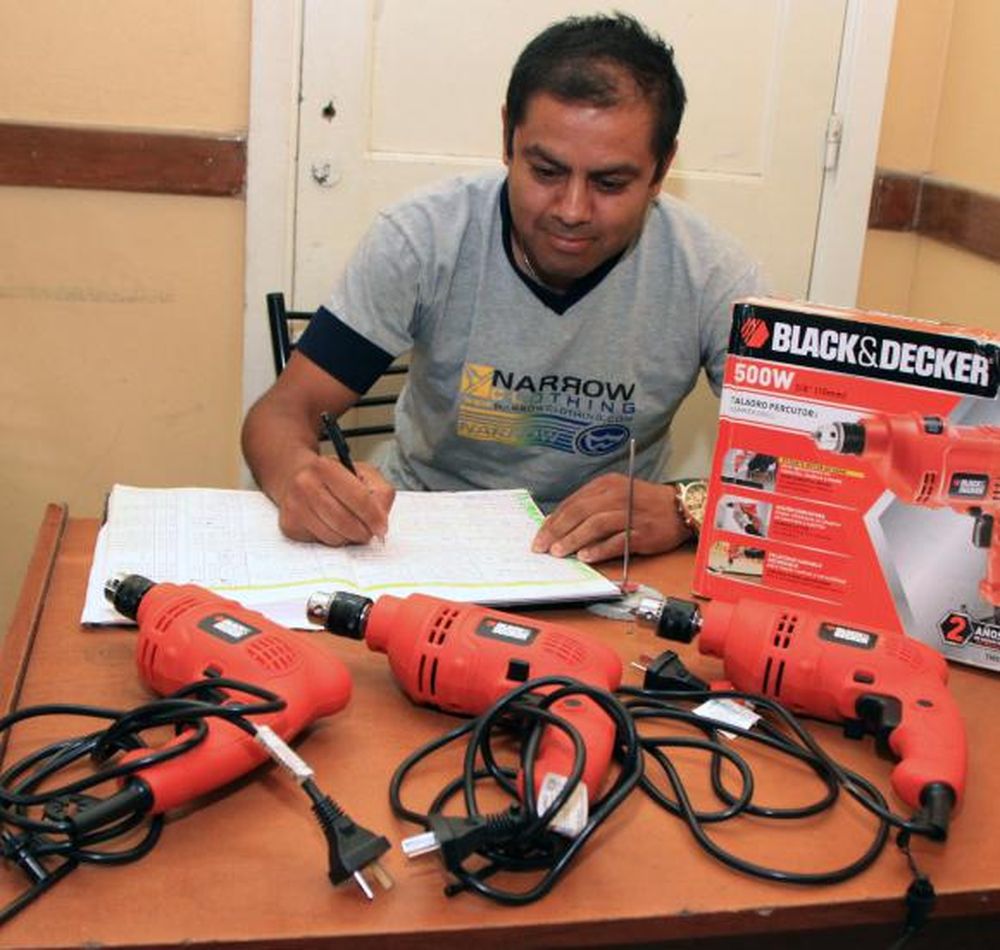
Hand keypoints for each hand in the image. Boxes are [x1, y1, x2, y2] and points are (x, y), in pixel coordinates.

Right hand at [276, 454, 394, 545]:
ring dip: (348, 537)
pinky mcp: (290, 525)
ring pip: (333, 537)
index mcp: (325, 467)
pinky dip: (332, 539)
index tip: (382, 528)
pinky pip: (321, 543)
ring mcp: (294, 506)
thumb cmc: (333, 477)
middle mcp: (305, 485)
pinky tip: (331, 525)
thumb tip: (381, 522)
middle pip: (344, 521)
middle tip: (368, 531)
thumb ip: (379, 493)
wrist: (294, 476)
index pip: (358, 497)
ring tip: (349, 525)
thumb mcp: (362, 473)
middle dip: (363, 532)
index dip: (374, 517)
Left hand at [532, 475, 690, 562]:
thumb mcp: (614, 495)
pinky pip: (617, 540)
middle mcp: (616, 495)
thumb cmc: (643, 504)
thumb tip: (558, 524)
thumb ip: (589, 506)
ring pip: (595, 524)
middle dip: (557, 530)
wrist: (680, 508)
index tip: (540, 535)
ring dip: (574, 539)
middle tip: (542, 546)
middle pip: (580, 511)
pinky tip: (586, 557)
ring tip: (559, 552)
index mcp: (606, 484)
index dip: (553, 520)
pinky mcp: (642, 531)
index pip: (572, 502)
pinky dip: (600, 549)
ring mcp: (630, 513)